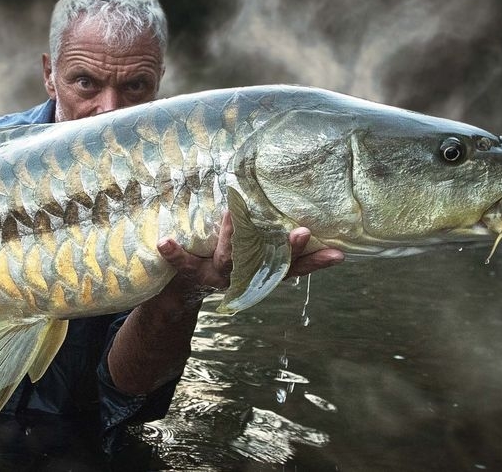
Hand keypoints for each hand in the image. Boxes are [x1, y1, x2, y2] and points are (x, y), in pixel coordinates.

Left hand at [155, 212, 344, 295]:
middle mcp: (246, 276)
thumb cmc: (229, 260)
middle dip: (286, 250)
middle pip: (269, 265)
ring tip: (232, 213)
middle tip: (304, 232)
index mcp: (263, 272)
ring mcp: (219, 275)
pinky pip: (184, 264)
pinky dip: (175, 254)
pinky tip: (165, 243)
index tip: (336, 254)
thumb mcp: (256, 255)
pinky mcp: (193, 272)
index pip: (295, 267)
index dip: (315, 262)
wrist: (188, 289)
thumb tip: (314, 212)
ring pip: (230, 259)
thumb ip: (277, 240)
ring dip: (233, 238)